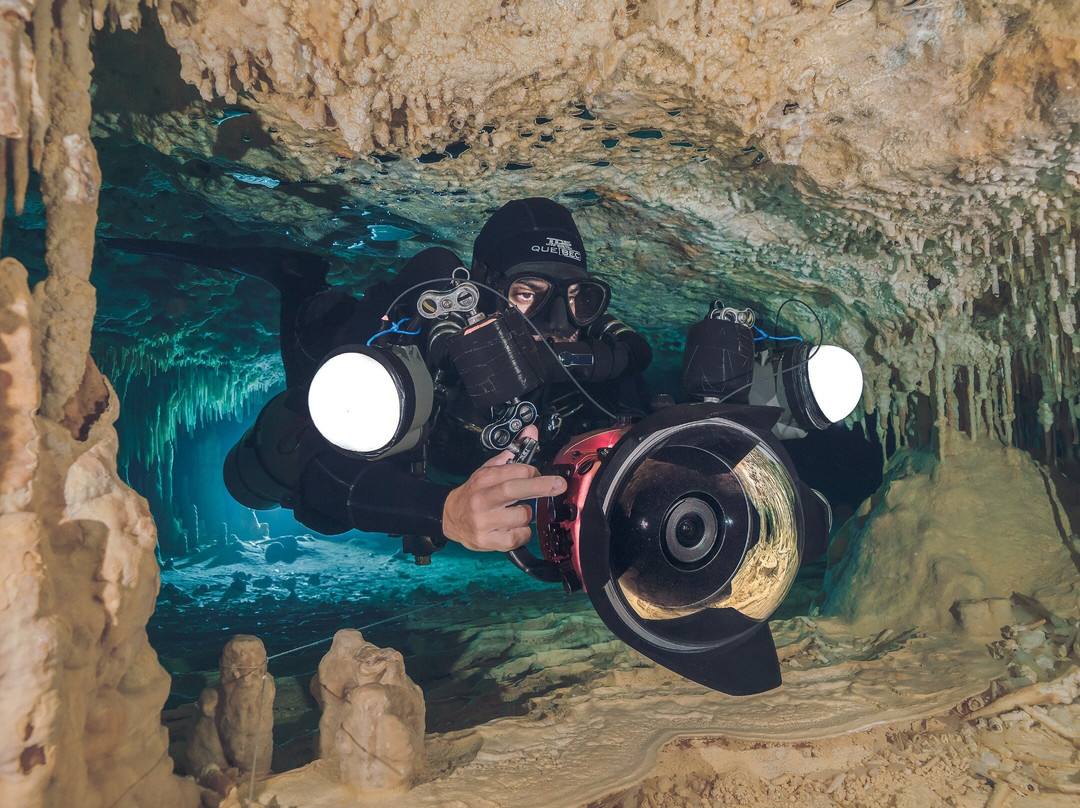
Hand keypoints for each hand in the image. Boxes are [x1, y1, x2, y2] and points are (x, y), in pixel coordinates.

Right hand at [442, 427, 566, 551]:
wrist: (450, 517)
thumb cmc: (475, 493)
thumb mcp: (488, 470)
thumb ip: (512, 453)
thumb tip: (531, 432)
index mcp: (484, 479)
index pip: (513, 470)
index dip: (533, 472)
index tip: (539, 475)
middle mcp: (482, 499)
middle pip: (513, 489)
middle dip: (540, 486)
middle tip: (559, 485)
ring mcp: (483, 521)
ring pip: (521, 516)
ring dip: (527, 514)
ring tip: (517, 513)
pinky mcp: (486, 540)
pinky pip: (516, 538)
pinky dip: (523, 533)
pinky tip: (515, 528)